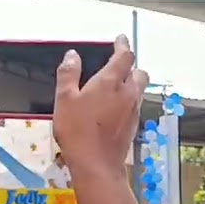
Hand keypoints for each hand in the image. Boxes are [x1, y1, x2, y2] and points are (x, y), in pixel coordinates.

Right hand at [52, 36, 147, 172]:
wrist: (96, 163)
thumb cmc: (77, 130)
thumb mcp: (64, 98)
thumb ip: (68, 74)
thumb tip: (72, 56)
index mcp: (111, 82)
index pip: (125, 56)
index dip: (123, 45)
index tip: (121, 39)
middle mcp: (127, 93)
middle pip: (139, 72)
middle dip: (131, 64)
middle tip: (119, 62)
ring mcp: (133, 110)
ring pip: (139, 88)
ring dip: (131, 81)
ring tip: (116, 82)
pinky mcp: (134, 124)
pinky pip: (135, 103)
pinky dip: (129, 97)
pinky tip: (115, 104)